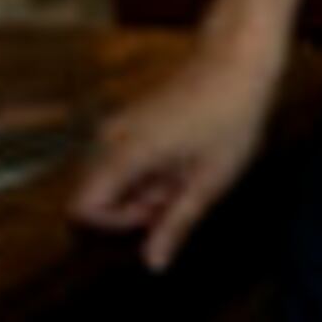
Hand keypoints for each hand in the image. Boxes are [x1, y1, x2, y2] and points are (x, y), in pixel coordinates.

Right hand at [71, 42, 280, 271]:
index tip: (160, 211)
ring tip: (192, 168)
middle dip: (138, 205)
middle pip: (98, 196)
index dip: (117, 223)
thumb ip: (176, 224)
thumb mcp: (211, 180)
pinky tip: (188, 153)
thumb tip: (153, 265)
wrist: (240, 57)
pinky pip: (127, 158)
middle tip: (185, 187)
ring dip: (149, 187)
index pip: (82, 210)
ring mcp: (119, 125)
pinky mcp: (131, 119)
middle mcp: (109, 138)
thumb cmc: (232, 116)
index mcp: (123, 153)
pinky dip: (153, 167)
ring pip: (116, 178)